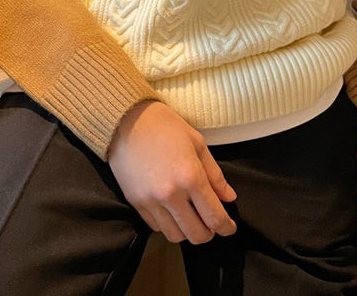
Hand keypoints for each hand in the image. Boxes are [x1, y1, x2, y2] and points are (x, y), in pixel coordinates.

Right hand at [107, 99, 237, 244]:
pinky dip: (168, 224)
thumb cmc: (164, 126)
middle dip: (209, 234)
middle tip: (212, 224)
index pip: (214, 217)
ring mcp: (151, 200)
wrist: (127, 120)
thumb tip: (228, 198)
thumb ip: (215, 175)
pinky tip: (172, 210)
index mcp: (191, 176)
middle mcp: (171, 193)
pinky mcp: (135, 203)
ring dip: (188, 231)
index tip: (229, 228)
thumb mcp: (197, 143)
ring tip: (191, 218)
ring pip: (175, 236)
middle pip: (196, 235)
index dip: (226, 227)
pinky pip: (156, 227)